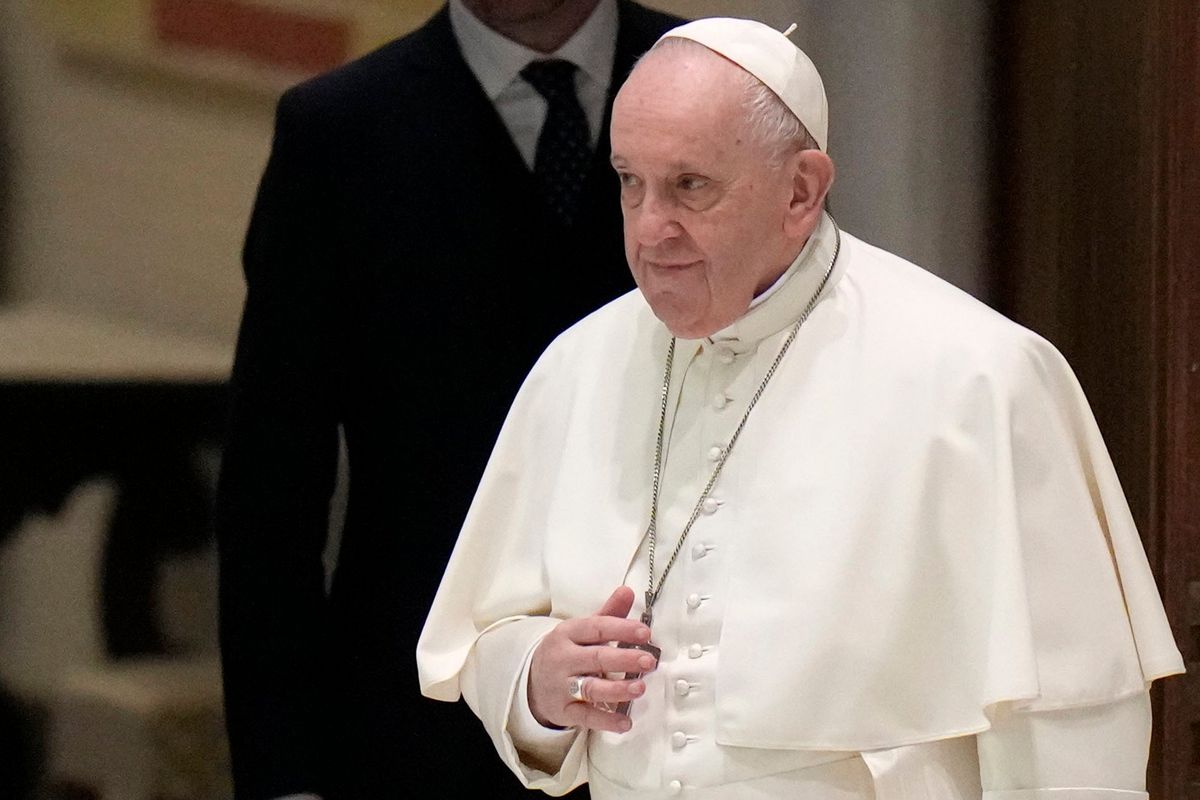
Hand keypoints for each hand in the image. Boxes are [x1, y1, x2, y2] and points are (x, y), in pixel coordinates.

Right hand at [528, 586, 657, 732]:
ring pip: (590, 688)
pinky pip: (586, 716)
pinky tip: (626, 722)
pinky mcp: (563, 711)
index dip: (621, 629)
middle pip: (595, 658)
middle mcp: (563, 659)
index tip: (645, 633)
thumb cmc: (567, 651)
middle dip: (623, 660)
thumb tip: (628, 591)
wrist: (531, 680)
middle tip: (648, 661)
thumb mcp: (582, 630)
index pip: (596, 628)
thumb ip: (608, 613)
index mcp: (568, 633)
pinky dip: (606, 720)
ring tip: (640, 689)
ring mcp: (561, 686)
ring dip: (617, 689)